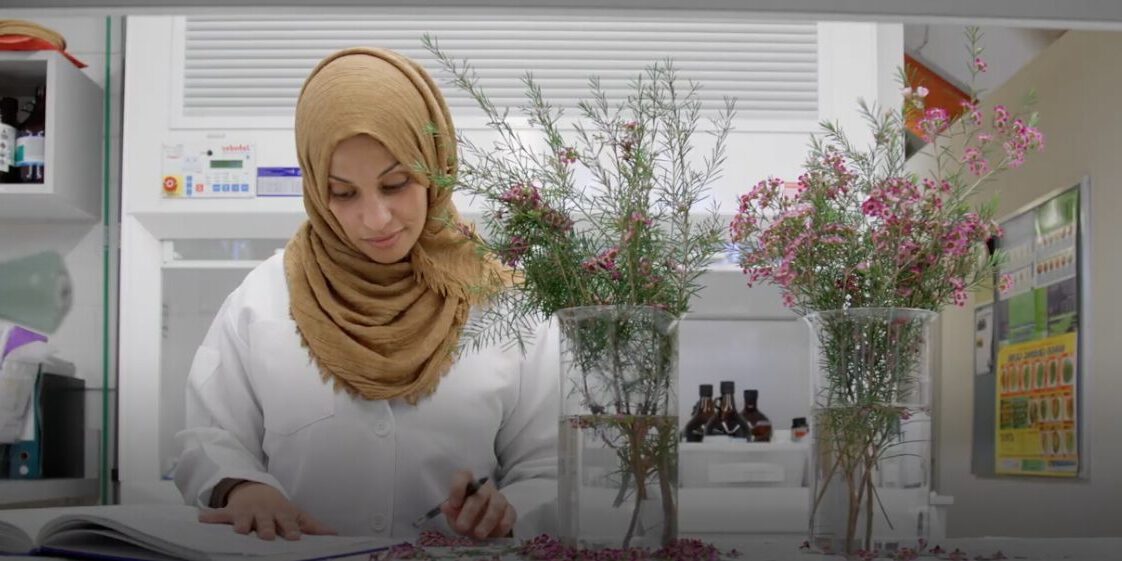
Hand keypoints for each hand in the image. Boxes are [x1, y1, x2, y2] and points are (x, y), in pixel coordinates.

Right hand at [198, 481, 336, 540]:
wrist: (255, 489)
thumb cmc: (278, 508)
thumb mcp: (295, 513)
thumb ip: (312, 525)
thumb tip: (334, 534)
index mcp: (280, 513)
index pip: (287, 522)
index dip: (291, 529)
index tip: (295, 537)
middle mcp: (263, 513)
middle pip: (265, 522)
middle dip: (265, 528)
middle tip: (266, 536)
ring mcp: (246, 512)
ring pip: (243, 519)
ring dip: (240, 523)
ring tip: (239, 529)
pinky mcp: (230, 512)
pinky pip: (218, 514)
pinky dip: (210, 517)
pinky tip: (201, 519)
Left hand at [441, 470, 515, 538]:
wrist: (480, 526)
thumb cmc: (465, 516)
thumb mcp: (454, 515)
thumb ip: (451, 511)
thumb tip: (446, 507)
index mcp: (468, 484)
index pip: (463, 476)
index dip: (458, 488)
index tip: (453, 504)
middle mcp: (485, 488)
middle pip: (480, 494)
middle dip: (470, 511)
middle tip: (462, 527)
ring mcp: (499, 498)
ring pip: (497, 504)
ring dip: (487, 520)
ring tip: (478, 535)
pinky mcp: (509, 510)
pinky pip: (510, 514)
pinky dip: (504, 524)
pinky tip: (496, 533)